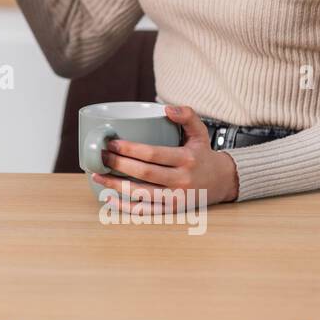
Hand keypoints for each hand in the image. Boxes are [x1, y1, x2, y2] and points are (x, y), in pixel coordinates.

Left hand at [91, 105, 239, 210]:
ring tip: (97, 175)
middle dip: (118, 165)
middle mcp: (182, 180)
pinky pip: (145, 211)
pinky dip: (125, 207)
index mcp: (186, 159)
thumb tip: (166, 108)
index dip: (129, 149)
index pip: (152, 154)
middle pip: (143, 174)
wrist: (223, 182)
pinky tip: (108, 198)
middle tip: (100, 156)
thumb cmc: (203, 154)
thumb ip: (187, 115)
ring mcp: (176, 198)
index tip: (111, 143)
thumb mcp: (200, 132)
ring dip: (116, 186)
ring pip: (141, 194)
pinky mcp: (172, 211)